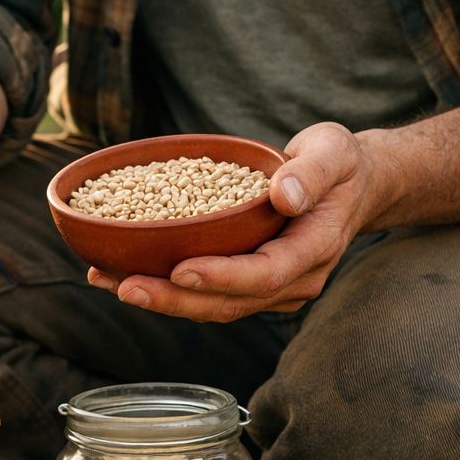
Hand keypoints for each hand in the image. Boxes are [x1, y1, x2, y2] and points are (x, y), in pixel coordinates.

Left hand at [87, 122, 387, 319]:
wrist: (350, 187)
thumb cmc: (339, 164)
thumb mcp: (334, 152)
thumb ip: (312, 171)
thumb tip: (285, 195)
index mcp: (314, 249)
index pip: (265, 273)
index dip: (222, 276)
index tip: (180, 271)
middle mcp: (294, 281)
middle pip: (230, 303)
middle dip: (175, 300)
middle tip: (125, 287)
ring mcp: (272, 290)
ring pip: (213, 307)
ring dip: (161, 300)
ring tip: (109, 281)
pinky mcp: (250, 286)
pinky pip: (206, 295)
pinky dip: (166, 288)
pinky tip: (121, 273)